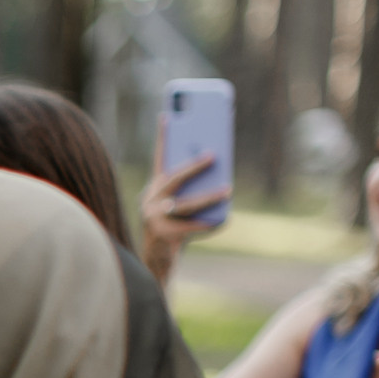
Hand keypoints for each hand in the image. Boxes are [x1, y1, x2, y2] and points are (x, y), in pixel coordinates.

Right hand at [140, 130, 227, 287]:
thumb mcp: (181, 205)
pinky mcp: (162, 236)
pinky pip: (191, 226)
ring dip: (208, 197)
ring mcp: (153, 218)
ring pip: (184, 204)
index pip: (159, 159)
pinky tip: (223, 221)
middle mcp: (150, 200)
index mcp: (155, 188)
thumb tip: (217, 170)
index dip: (163, 138)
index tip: (166, 115)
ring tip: (229, 190)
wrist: (157, 262)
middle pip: (173, 179)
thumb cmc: (175, 228)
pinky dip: (208, 224)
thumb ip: (193, 189)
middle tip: (214, 155)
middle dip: (194, 166)